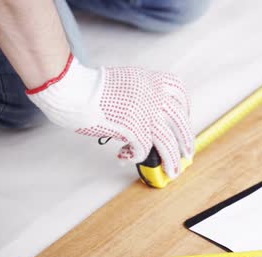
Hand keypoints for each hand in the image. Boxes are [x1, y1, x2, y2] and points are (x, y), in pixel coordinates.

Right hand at [27, 54, 194, 177]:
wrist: (73, 88)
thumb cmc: (90, 87)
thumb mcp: (125, 81)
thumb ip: (140, 93)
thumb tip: (146, 116)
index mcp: (151, 80)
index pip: (179, 92)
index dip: (185, 107)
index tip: (185, 118)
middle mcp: (153, 95)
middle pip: (180, 121)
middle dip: (187, 140)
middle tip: (188, 154)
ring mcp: (145, 113)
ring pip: (167, 141)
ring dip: (172, 160)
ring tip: (173, 171)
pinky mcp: (133, 128)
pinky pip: (143, 149)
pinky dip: (135, 157)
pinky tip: (125, 156)